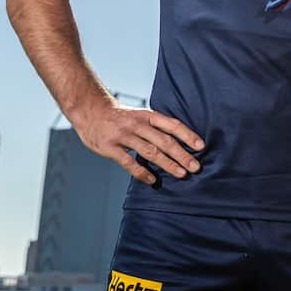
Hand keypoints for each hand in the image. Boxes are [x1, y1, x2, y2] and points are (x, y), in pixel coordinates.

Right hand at [74, 101, 204, 184]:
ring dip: (167, 164)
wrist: (89, 110)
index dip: (188, 135)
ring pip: (149, 152)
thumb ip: (156, 127)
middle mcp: (137, 124)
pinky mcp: (109, 147)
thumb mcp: (140, 115)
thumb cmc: (120, 117)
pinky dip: (142, 172)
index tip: (201, 146)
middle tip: (195, 167)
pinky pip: (128, 162)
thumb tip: (181, 143)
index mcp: (148, 116)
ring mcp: (123, 136)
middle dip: (182, 155)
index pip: (172, 125)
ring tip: (181, 174)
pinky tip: (153, 180)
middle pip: (164, 141)